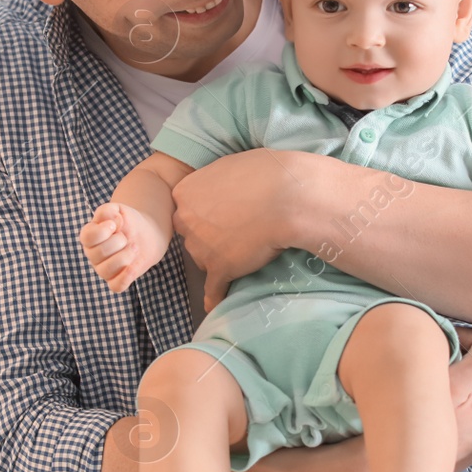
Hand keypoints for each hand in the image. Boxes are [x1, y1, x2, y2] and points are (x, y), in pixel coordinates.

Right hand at [81, 202, 168, 292]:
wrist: (146, 234)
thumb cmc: (128, 222)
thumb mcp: (118, 210)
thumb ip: (108, 211)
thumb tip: (110, 221)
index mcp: (89, 237)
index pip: (87, 237)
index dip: (102, 231)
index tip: (115, 225)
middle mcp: (93, 254)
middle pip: (98, 253)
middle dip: (118, 242)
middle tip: (127, 237)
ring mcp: (103, 269)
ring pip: (105, 270)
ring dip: (123, 257)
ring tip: (134, 248)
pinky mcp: (117, 280)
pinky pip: (115, 286)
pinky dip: (124, 278)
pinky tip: (133, 266)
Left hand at [171, 149, 317, 311]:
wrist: (287, 196)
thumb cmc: (264, 174)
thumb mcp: (228, 166)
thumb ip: (213, 183)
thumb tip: (218, 191)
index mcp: (184, 193)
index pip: (186, 211)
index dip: (207, 214)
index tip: (227, 212)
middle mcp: (185, 221)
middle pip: (192, 236)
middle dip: (210, 237)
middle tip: (237, 230)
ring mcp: (201, 247)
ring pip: (204, 260)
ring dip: (220, 258)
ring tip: (247, 250)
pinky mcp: (220, 269)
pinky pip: (212, 289)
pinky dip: (214, 296)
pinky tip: (214, 304)